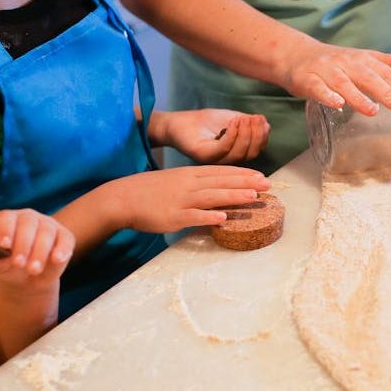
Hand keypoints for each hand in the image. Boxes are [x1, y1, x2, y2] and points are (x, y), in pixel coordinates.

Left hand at [0, 209, 73, 286]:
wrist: (30, 279)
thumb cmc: (10, 268)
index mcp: (8, 221)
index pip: (5, 219)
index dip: (5, 230)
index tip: (4, 245)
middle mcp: (28, 218)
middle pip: (27, 223)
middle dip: (23, 244)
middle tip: (19, 264)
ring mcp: (48, 225)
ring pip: (46, 231)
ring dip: (40, 251)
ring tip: (33, 270)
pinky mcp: (65, 237)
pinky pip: (66, 240)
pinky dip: (62, 249)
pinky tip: (57, 259)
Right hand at [103, 165, 271, 233]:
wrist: (122, 197)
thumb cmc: (150, 191)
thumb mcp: (176, 181)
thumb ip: (196, 185)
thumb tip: (217, 193)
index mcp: (190, 174)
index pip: (221, 171)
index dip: (242, 173)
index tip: (261, 176)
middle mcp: (189, 184)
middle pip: (221, 181)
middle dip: (246, 182)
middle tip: (267, 185)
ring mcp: (181, 200)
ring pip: (212, 196)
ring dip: (234, 196)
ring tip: (253, 197)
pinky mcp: (173, 216)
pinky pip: (194, 217)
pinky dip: (209, 217)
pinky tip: (224, 219)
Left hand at [150, 110, 269, 163]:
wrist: (179, 122)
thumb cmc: (205, 122)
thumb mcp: (232, 119)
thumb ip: (248, 123)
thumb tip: (266, 125)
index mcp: (236, 153)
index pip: (256, 149)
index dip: (262, 135)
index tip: (262, 119)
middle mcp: (227, 161)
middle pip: (251, 154)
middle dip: (256, 135)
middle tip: (255, 118)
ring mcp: (215, 160)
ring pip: (238, 153)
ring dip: (245, 134)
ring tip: (243, 118)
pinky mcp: (203, 156)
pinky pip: (222, 149)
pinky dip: (231, 135)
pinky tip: (233, 121)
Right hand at [281, 41, 390, 115]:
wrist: (296, 55)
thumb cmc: (337, 62)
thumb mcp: (367, 59)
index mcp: (364, 60)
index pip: (387, 74)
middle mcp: (347, 63)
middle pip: (369, 78)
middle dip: (388, 93)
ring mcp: (327, 70)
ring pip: (344, 83)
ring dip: (358, 96)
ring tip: (373, 111)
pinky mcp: (307, 79)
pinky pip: (318, 88)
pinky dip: (327, 95)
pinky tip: (337, 104)